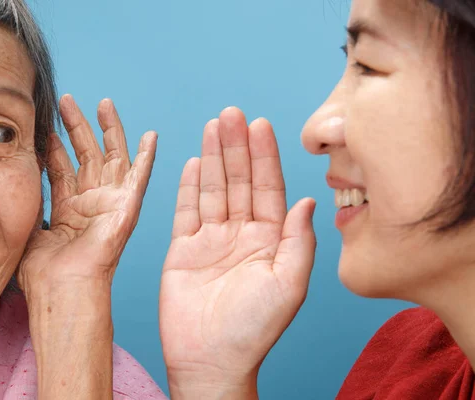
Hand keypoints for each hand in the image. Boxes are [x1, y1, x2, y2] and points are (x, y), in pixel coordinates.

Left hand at [18, 94, 156, 291]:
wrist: (63, 290)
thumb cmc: (44, 272)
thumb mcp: (29, 229)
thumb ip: (30, 203)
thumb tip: (15, 182)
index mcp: (69, 210)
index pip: (63, 169)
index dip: (55, 146)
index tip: (45, 125)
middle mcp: (91, 204)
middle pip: (87, 156)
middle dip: (78, 127)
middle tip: (67, 100)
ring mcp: (110, 204)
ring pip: (111, 158)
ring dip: (109, 130)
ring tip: (103, 103)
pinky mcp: (126, 208)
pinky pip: (140, 179)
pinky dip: (147, 158)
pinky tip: (151, 136)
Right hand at [160, 107, 315, 396]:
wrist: (210, 359)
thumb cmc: (253, 329)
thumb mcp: (288, 284)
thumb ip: (297, 241)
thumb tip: (308, 201)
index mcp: (269, 240)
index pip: (268, 188)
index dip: (264, 156)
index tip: (261, 125)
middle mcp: (241, 234)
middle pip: (238, 181)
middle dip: (236, 147)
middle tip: (232, 114)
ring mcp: (211, 240)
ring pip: (213, 189)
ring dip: (213, 158)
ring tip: (213, 126)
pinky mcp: (183, 249)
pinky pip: (186, 211)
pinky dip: (188, 187)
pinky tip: (193, 162)